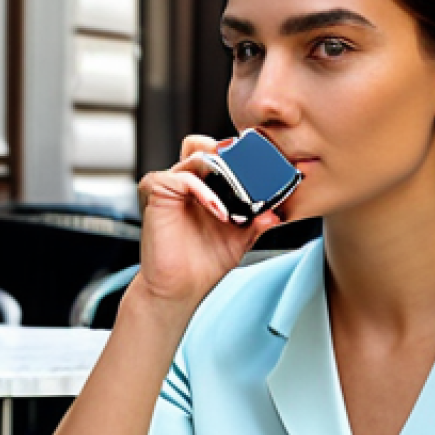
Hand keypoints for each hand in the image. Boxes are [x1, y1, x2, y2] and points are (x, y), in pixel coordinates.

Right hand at [135, 134, 280, 307]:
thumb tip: (277, 212)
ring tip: (239, 201)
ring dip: (224, 174)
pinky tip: (219, 212)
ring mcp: (172, 183)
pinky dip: (204, 191)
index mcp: (208, 184)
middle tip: (259, 176)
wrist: (182, 287)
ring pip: (199, 156)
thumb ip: (259, 221)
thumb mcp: (243, 237)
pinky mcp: (158, 191)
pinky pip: (183, 178)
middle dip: (238, 159)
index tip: (272, 170)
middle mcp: (189, 179)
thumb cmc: (206, 262)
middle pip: (212, 147)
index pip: (226, 155)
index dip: (247, 159)